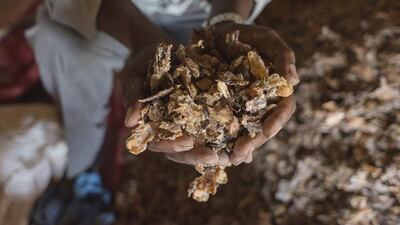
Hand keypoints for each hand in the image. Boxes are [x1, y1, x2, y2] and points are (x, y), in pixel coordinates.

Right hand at [119, 44, 226, 165]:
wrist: (158, 52)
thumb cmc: (141, 65)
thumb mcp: (133, 77)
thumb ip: (133, 98)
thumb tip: (129, 122)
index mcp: (153, 127)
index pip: (161, 143)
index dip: (173, 145)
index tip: (187, 142)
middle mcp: (172, 130)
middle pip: (185, 151)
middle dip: (200, 155)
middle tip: (218, 157)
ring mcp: (189, 124)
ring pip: (204, 145)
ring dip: (220, 153)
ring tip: (237, 156)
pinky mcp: (204, 115)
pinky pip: (218, 129)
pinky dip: (231, 139)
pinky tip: (248, 146)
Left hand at [213, 22, 298, 164]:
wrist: (221, 33)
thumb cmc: (248, 34)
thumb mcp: (267, 39)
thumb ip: (283, 56)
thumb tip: (294, 81)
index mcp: (276, 88)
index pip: (282, 108)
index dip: (277, 120)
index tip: (268, 131)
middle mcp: (263, 101)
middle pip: (264, 125)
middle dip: (255, 141)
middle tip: (240, 154)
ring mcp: (246, 105)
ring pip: (248, 130)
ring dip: (242, 147)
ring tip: (230, 159)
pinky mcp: (228, 106)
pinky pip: (230, 125)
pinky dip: (227, 140)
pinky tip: (222, 154)